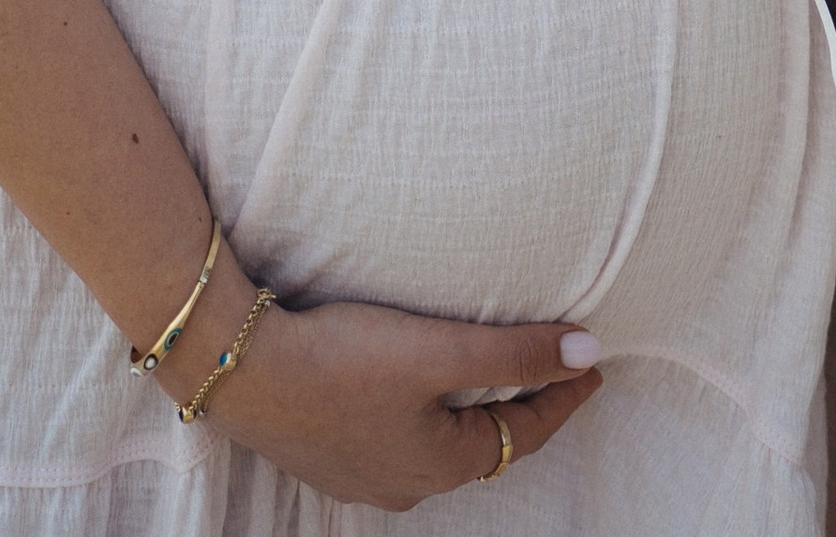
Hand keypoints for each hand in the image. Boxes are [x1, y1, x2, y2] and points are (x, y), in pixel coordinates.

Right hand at [203, 292, 602, 510]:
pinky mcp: (331, 455)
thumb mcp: (440, 351)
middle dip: (519, 405)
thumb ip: (515, 352)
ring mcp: (364, 476)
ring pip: (438, 442)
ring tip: (489, 374)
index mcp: (441, 465)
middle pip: (483, 442)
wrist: (241, 372)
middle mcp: (406, 484)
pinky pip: (398, 437)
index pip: (525, 433)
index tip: (594, 366)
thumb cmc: (342, 360)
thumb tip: (588, 352)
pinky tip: (415, 389)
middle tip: (551, 367)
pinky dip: (426, 412)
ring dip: (468, 409)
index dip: (564, 396)